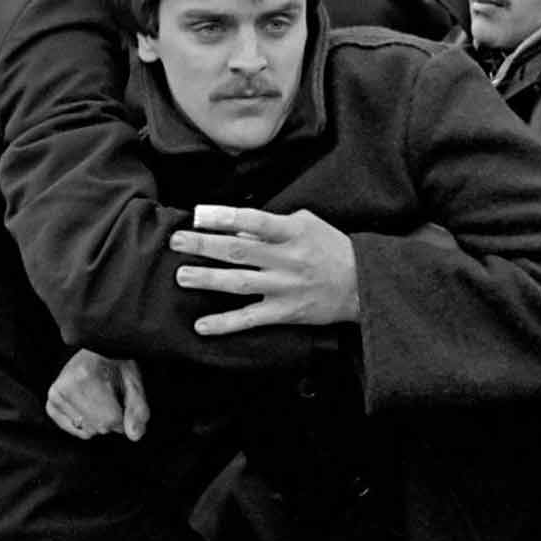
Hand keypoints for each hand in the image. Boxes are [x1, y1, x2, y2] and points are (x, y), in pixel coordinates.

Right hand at [46, 350, 148, 440]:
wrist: (97, 351)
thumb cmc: (117, 364)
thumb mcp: (134, 381)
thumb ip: (138, 409)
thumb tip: (134, 435)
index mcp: (85, 376)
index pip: (112, 419)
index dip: (124, 414)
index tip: (123, 397)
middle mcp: (66, 386)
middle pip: (99, 426)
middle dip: (112, 418)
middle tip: (111, 395)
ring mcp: (56, 395)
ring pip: (87, 430)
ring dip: (98, 421)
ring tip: (98, 397)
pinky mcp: (51, 403)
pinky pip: (73, 429)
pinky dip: (84, 424)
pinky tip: (88, 408)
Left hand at [172, 205, 359, 335]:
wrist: (364, 284)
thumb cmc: (332, 248)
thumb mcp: (307, 224)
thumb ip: (272, 224)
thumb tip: (236, 225)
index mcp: (292, 232)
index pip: (254, 220)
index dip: (225, 217)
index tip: (198, 214)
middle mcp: (287, 259)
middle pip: (239, 250)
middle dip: (204, 245)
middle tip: (176, 241)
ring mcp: (285, 288)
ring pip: (239, 283)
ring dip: (208, 279)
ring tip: (182, 276)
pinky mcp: (285, 312)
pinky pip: (251, 319)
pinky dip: (225, 323)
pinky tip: (202, 325)